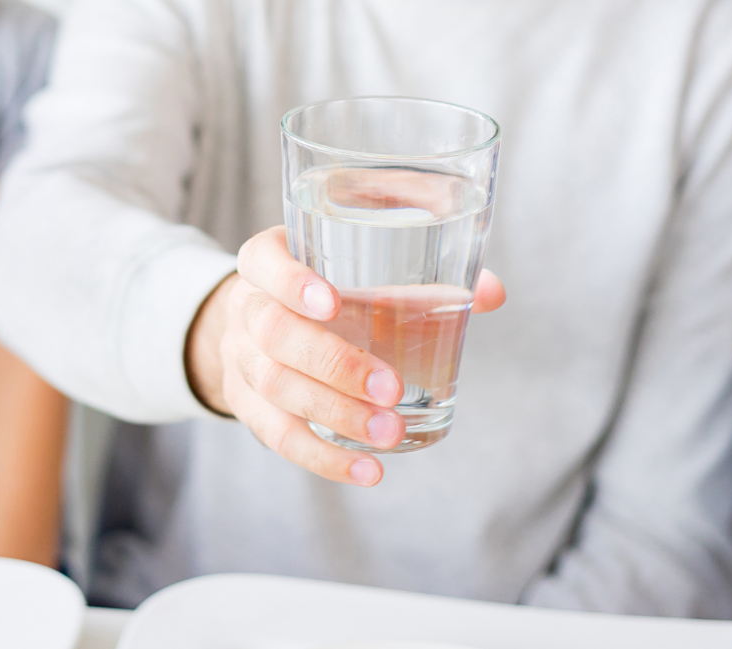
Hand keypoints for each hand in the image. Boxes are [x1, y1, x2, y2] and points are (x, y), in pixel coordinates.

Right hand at [185, 225, 504, 486]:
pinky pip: (278, 436)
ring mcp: (240, 359)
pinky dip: (323, 458)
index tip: (335, 302)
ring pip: (276, 389)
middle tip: (391, 388)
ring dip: (336, 415)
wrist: (260, 319)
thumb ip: (418, 277)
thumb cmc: (324, 286)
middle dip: (334, 363)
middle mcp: (246, 308)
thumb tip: (491, 292)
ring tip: (390, 433)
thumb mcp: (355, 267)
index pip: (263, 263)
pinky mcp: (248, 406)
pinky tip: (367, 470)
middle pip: (273, 334)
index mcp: (266, 261)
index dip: (292, 282)